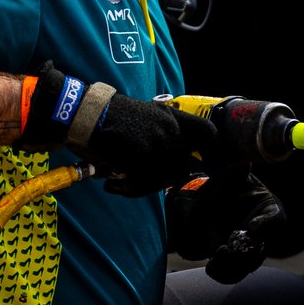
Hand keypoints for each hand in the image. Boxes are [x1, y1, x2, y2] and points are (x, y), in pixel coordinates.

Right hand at [18, 61, 215, 195]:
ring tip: (123, 182)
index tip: (211, 167)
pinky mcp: (142, 159)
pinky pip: (144, 185)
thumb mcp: (149, 116)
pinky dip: (129, 189)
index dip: (214, 153)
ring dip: (144, 186)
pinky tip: (113, 184)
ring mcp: (157, 144)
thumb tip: (183, 159)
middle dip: (165, 179)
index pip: (208, 133)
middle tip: (144, 181)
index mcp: (173, 117)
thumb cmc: (114, 117)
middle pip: (183, 167)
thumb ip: (168, 133)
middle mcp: (170, 130)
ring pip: (164, 179)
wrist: (89, 115)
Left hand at [168, 170, 282, 282]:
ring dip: (233, 264)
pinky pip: (232, 275)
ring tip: (219, 252)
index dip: (266, 225)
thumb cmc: (225, 189)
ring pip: (247, 266)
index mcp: (268, 210)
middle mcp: (263, 235)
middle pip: (262, 249)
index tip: (252, 226)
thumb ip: (234, 174)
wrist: (208, 206)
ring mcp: (249, 251)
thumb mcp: (227, 179)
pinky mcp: (233, 263)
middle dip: (246, 250)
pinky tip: (212, 261)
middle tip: (229, 244)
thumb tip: (243, 166)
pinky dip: (222, 272)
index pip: (276, 220)